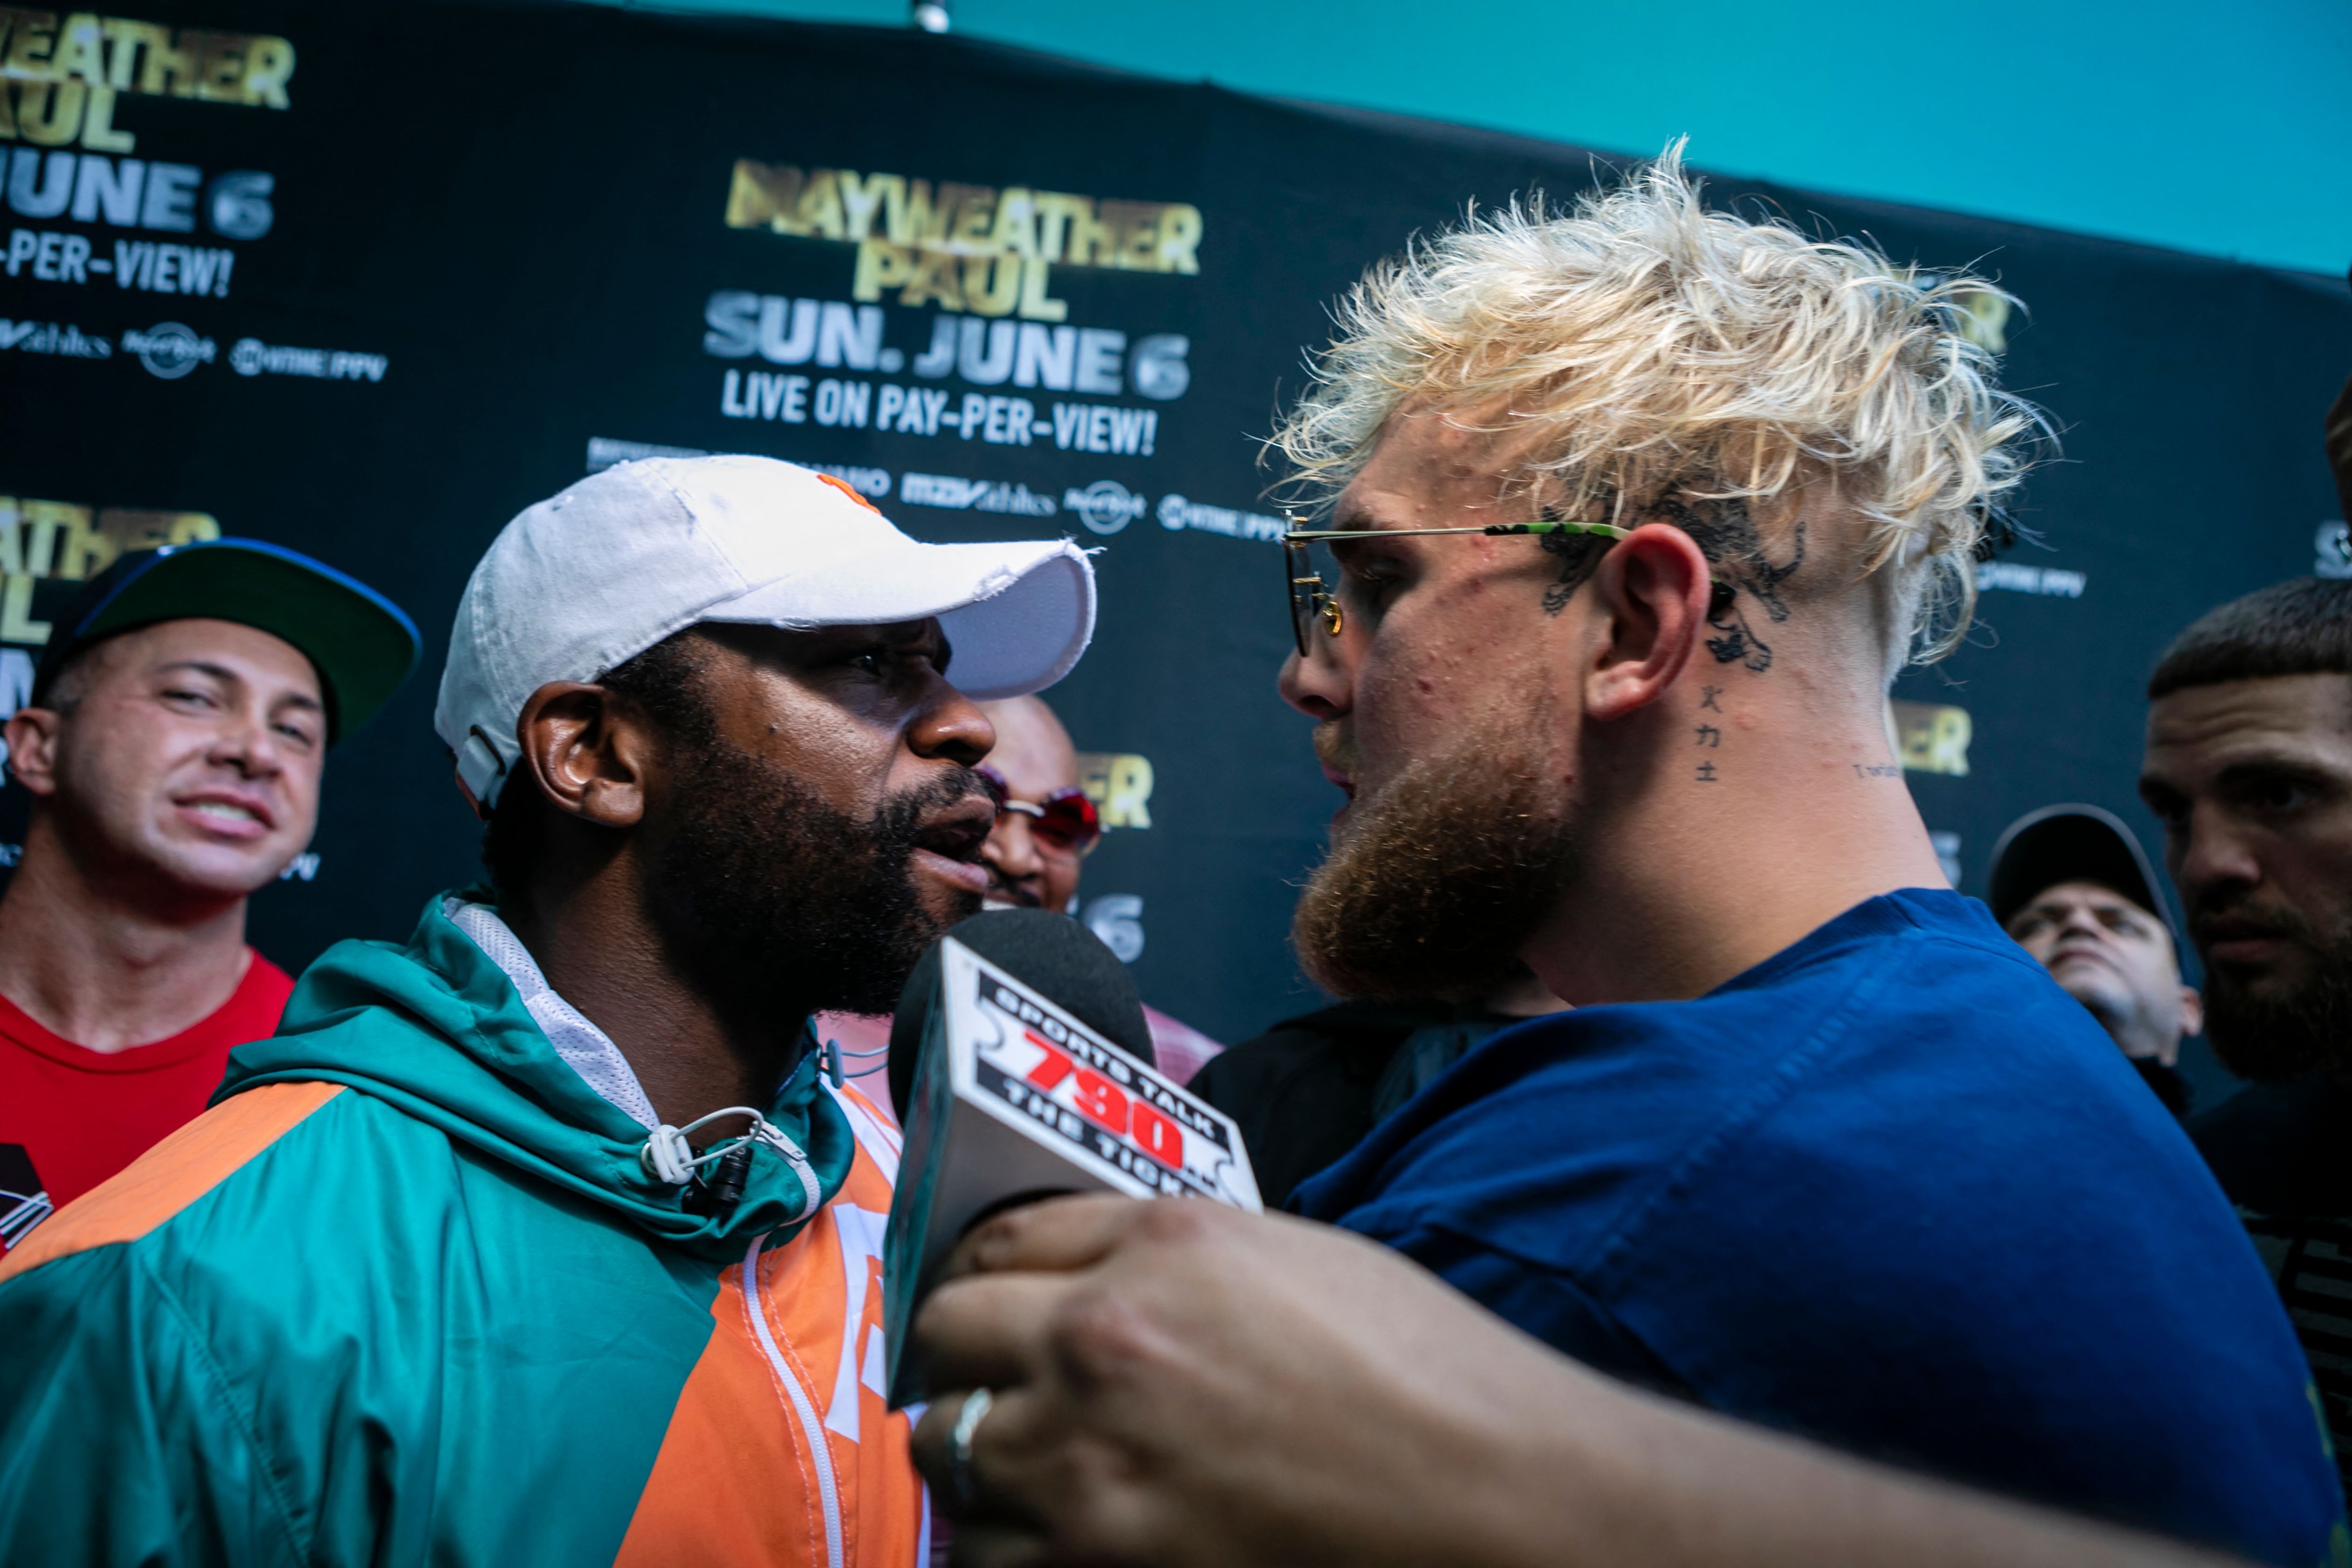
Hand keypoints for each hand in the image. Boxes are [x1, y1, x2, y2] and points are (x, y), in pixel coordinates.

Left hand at [909, 1195, 1568, 1567]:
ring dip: (980, 1459)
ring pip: (949, 1452)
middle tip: (989, 1386)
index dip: (979, 1274)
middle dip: (961, 1361)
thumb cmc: (1423, 1376)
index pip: (996, 1241)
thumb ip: (1170, 1260)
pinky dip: (1010, 1545)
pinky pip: (985, 1553)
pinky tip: (1061, 1539)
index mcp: (1158, 1245)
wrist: (1491, 1497)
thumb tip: (1095, 1281)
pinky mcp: (1097, 1563)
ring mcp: (1088, 1458)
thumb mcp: (1290, 1260)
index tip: (984, 1304)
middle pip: (945, 1337)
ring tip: (1031, 1473)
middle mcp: (1102, 1338)